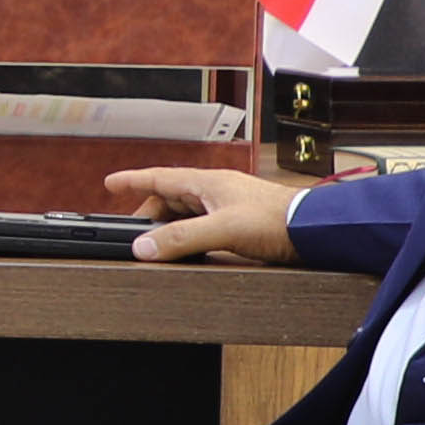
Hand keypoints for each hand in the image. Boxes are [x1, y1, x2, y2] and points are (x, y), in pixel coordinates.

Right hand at [114, 164, 304, 264]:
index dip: (133, 180)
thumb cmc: (277, 219)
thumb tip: (144, 247)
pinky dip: (188, 235)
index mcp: (208, 182)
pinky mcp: (240, 223)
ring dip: (170, 226)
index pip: (160, 177)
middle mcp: (216, 191)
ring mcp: (228, 206)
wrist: (313, 230)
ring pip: (186, 212)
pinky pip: (202, 225)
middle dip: (149, 213)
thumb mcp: (223, 229)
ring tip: (158, 245)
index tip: (110, 183)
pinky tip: (189, 248)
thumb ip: (182, 238)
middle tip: (134, 234)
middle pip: (170, 198)